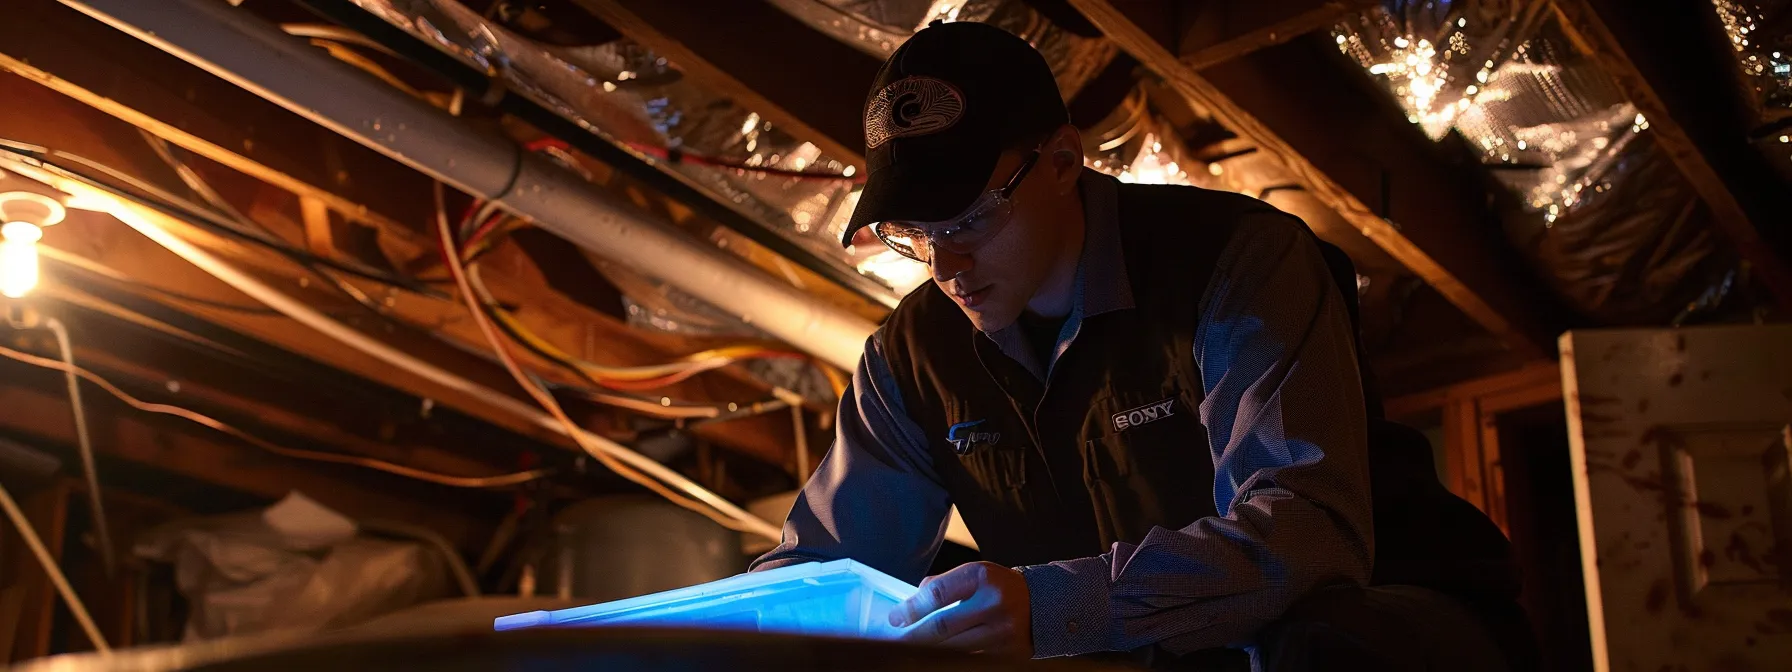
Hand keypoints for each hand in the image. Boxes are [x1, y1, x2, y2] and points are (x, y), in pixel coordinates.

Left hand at [889, 561, 1031, 656]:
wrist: (1045, 605)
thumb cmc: (1002, 588)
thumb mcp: (976, 574)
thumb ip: (945, 584)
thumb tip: (912, 600)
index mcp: (983, 577)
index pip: (937, 594)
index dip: (911, 608)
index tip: (895, 617)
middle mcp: (993, 604)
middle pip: (941, 626)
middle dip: (912, 634)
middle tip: (896, 637)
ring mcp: (1001, 632)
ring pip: (953, 648)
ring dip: (927, 650)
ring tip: (912, 648)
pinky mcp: (1007, 654)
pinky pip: (969, 659)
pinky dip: (948, 658)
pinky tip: (936, 655)